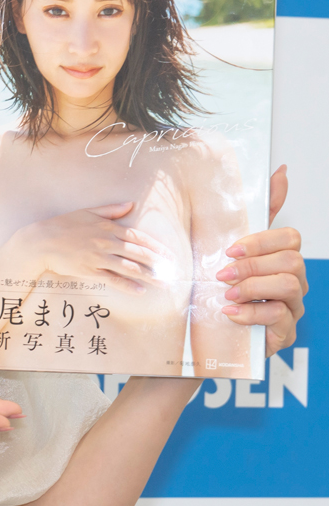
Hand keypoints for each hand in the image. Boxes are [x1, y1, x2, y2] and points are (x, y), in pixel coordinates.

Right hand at [15, 202, 170, 292]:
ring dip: (148, 276)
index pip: (138, 237)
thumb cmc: (62, 225)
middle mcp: (106, 242)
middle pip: (138, 253)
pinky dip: (127, 285)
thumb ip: (110, 210)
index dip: (156, 247)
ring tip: (163, 283)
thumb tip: (130, 204)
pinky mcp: (89, 271)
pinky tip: (139, 291)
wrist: (41, 241)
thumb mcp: (87, 212)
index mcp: (107, 227)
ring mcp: (98, 257)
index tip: (169, 255)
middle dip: (158, 263)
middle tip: (172, 271)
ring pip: (129, 267)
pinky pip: (112, 279)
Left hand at [216, 165, 306, 354]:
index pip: (290, 238)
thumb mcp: (232, 249)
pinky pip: (280, 317)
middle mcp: (293, 281)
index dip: (262, 240)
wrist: (213, 332)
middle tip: (222, 274)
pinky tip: (230, 313)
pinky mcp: (285, 332)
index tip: (230, 249)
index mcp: (281, 259)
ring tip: (226, 294)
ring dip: (253, 288)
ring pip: (289, 286)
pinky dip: (252, 313)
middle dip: (254, 265)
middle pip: (292, 262)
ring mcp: (292, 307)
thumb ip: (256, 214)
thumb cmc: (225, 287)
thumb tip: (280, 172)